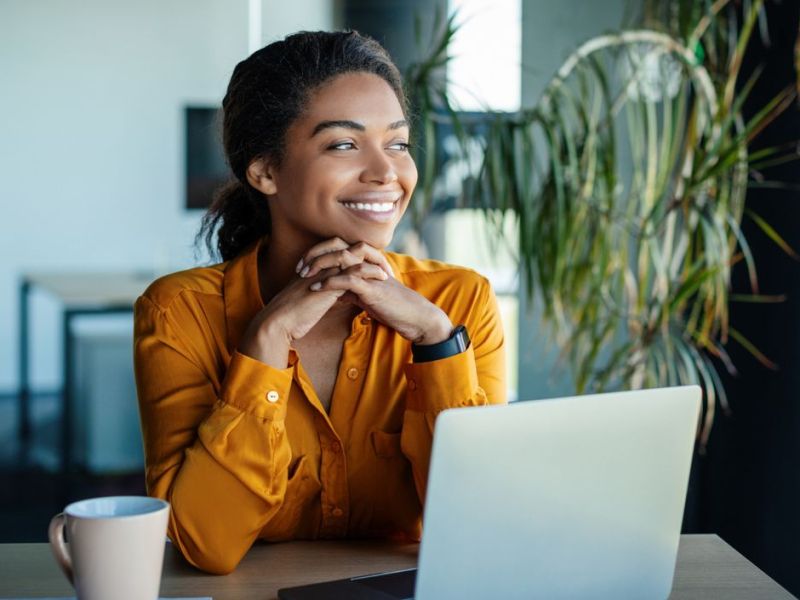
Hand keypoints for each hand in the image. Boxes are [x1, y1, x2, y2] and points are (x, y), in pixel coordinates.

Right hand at [239, 263, 387, 367]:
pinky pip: (354, 272)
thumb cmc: (290, 316)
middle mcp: (319, 265)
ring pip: (353, 256)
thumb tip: (333, 296)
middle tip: (383, 263)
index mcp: (313, 267)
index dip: (355, 257)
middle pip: (347, 248)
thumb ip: (320, 293)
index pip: (338, 252)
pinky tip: (382, 278)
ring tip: (387, 270)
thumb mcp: (308, 300)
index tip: (371, 266)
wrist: (278, 322)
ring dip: (372, 262)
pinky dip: (370, 273)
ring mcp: (324, 272)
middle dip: (367, 254)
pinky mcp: (329, 284)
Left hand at [299, 239, 452, 344]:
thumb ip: (352, 291)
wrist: (413, 316)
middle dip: (315, 254)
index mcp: (365, 262)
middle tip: (299, 267)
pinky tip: (317, 288)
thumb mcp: (367, 297)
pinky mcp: (372, 287)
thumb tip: (336, 295)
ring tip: (303, 275)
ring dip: (319, 265)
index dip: (318, 252)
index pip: (338, 247)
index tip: (302, 265)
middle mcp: (367, 262)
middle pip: (336, 245)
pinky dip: (330, 282)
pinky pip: (348, 279)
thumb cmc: (392, 307)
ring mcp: (370, 272)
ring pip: (341, 257)